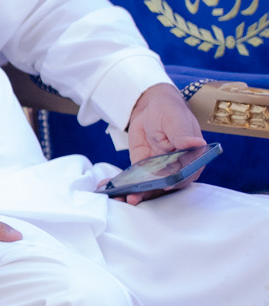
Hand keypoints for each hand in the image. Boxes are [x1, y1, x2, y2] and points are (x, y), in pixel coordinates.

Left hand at [119, 83, 207, 204]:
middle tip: (132, 198)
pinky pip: (133, 179)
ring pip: (148, 186)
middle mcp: (176, 168)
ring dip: (133, 193)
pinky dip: (121, 184)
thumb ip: (182, 135)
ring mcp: (158, 170)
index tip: (163, 187)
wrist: (151, 107)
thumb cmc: (169, 111)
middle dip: (148, 194)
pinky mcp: (142, 168)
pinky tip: (108, 188)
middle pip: (164, 185)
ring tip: (118, 198)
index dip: (175, 182)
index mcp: (192, 158)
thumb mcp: (176, 120)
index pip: (186, 175)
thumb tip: (196, 143)